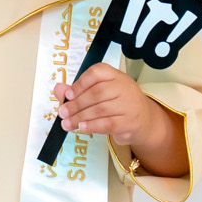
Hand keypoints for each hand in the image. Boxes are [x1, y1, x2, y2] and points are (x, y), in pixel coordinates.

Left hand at [54, 63, 187, 177]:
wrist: (143, 120)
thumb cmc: (117, 104)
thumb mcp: (99, 93)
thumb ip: (77, 90)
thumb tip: (58, 90)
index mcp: (115, 75)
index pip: (97, 73)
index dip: (80, 83)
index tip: (68, 95)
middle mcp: (124, 87)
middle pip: (97, 93)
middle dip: (76, 104)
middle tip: (62, 113)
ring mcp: (129, 104)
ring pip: (100, 110)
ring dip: (80, 117)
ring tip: (67, 124)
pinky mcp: (130, 122)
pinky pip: (108, 124)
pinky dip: (92, 126)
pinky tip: (81, 128)